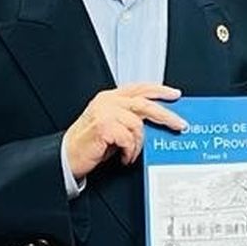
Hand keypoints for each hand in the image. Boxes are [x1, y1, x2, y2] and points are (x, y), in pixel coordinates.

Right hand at [63, 83, 184, 176]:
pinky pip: (128, 139)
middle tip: (179, 125)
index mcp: (110, 97)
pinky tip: (124, 157)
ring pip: (138, 125)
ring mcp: (105, 112)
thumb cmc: (90, 144)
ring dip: (138, 144)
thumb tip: (156, 121)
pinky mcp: (103, 126)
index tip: (175, 94)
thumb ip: (130, 117)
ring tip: (131, 153)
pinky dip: (130, 151)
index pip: (140, 88)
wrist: (67, 157)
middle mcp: (108, 101)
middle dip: (166, 115)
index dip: (159, 90)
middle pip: (145, 104)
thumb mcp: (112, 125)